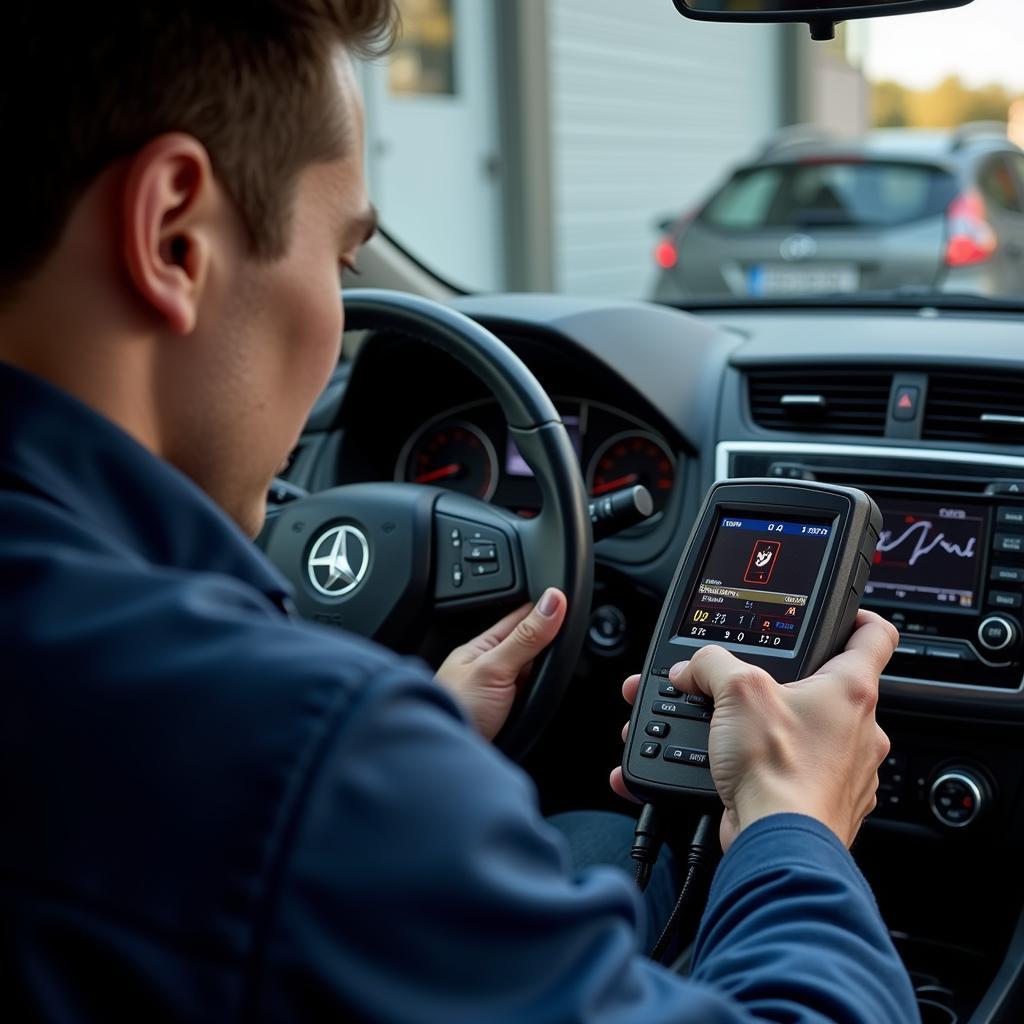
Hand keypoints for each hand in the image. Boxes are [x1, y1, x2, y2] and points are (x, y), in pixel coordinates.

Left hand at [435, 588, 566, 740]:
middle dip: (547, 640)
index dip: (543, 609)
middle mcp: (489, 669)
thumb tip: (552, 601)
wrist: (447, 763)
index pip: (519, 618)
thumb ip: (525, 637)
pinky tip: (549, 693)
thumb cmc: (456, 711)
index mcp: (481, 648)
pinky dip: (543, 694)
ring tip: (565, 656)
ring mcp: (498, 693)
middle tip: (573, 627)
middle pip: (529, 647)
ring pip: (531, 673)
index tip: (567, 599)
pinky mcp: (507, 717)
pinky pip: (531, 697)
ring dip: (546, 669)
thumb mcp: (494, 668)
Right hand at [610, 610, 896, 851]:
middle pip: (830, 690)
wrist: (778, 843)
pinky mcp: (827, 805)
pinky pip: (798, 776)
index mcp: (851, 690)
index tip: (842, 616)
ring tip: (734, 735)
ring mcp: (849, 772)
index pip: (875, 635)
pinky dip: (770, 772)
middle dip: (786, 687)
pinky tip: (735, 772)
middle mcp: (860, 731)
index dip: (857, 617)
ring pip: (812, 736)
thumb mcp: (736, 692)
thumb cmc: (777, 771)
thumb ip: (710, 666)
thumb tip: (692, 668)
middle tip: (752, 689)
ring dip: (775, 732)